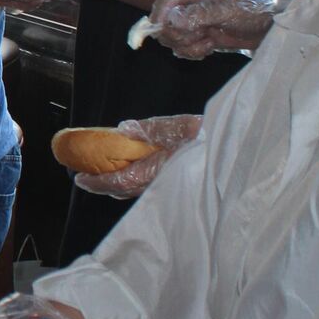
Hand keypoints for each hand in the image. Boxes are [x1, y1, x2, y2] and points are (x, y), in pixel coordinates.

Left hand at [74, 115, 200, 197]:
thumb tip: (123, 130)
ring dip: (119, 184)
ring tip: (106, 172)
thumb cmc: (210, 139)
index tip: (80, 179)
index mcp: (155, 171)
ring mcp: (169, 190)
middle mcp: (158, 185)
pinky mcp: (179, 190)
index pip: (118, 181)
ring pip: (136, 191)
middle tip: (87, 174)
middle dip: (104, 184)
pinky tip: (134, 172)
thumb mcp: (178, 127)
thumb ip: (149, 129)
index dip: (97, 181)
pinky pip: (150, 190)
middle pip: (124, 189)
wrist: (238, 155)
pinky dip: (136, 183)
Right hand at [148, 0, 280, 58]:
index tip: (160, 28)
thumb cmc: (254, 12)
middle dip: (179, 33)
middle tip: (201, 34)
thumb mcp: (230, 11)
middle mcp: (190, 3)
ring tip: (209, 40)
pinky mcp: (196, 36)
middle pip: (164, 20)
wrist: (270, 28)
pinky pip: (181, 48)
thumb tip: (172, 19)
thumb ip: (200, 14)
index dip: (161, 12)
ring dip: (188, 44)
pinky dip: (192, 51)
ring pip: (171, 36)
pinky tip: (209, 47)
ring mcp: (191, 20)